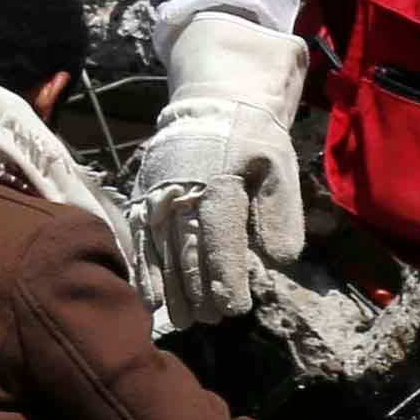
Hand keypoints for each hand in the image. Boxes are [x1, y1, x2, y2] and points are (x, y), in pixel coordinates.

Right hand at [139, 18, 311, 324]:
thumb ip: (280, 212)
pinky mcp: (142, 194)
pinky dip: (143, 268)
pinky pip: (137, 237)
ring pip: (160, 248)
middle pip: (187, 250)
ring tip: (182, 320)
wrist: (213, 97)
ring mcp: (157, 193)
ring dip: (170, 287)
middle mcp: (182, 190)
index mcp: (218, 182)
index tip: (235, 308)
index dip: (226, 277)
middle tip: (211, 322)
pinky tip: (149, 297)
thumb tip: (282, 259)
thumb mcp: (278, 165)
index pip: (221, 239)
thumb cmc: (252, 136)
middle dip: (199, 290)